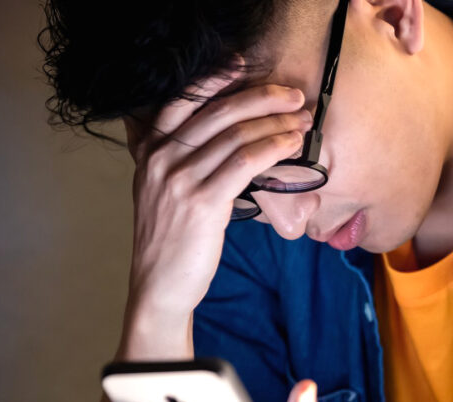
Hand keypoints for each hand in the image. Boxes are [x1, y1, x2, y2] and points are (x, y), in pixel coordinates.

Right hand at [121, 56, 313, 318]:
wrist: (159, 285)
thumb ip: (176, 158)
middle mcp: (160, 158)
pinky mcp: (202, 202)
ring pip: (236, 134)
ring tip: (304, 123)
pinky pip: (245, 162)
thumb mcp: (160, 190)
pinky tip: (292, 145)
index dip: (214, 77)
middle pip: (218, 111)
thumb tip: (215, 132)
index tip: (244, 65)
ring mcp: (179, 179)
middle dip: (262, 98)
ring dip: (277, 124)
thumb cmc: (170, 239)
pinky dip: (274, 147)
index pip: (181, 99)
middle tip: (294, 97)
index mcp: (149, 150)